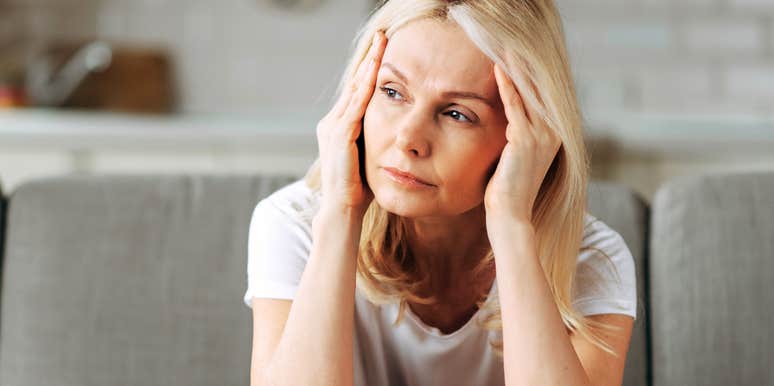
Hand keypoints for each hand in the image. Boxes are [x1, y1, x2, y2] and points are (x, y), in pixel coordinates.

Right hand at [315, 30, 387, 215]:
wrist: (343, 210)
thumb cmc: (360, 190)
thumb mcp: (370, 157)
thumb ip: (377, 140)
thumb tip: (398, 132)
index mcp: (338, 126)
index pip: (357, 91)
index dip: (370, 69)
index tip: (384, 49)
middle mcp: (331, 122)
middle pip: (355, 83)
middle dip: (370, 59)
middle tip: (382, 36)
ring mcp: (333, 127)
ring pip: (355, 89)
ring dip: (369, 65)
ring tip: (381, 44)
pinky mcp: (339, 135)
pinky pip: (356, 105)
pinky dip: (366, 86)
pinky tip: (377, 70)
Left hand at [484, 62, 561, 223]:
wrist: (510, 216)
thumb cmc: (508, 191)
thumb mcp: (516, 159)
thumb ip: (518, 138)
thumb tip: (509, 125)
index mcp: (553, 136)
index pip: (540, 97)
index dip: (528, 75)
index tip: (514, 56)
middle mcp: (553, 133)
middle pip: (537, 89)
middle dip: (523, 65)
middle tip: (509, 43)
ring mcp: (542, 136)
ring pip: (527, 92)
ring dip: (515, 68)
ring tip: (504, 47)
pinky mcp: (525, 139)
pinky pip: (515, 105)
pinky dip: (506, 85)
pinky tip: (498, 67)